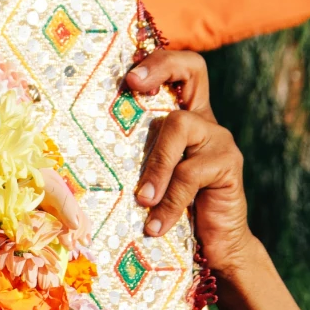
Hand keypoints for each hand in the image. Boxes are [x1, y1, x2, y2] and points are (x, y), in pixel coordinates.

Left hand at [128, 49, 252, 273]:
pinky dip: (169, 202)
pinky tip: (156, 225)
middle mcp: (204, 119)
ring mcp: (220, 139)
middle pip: (193, 68)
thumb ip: (136, 157)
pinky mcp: (229, 164)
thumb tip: (80, 146)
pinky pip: (190, 174)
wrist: (217, 248)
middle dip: (159, 67)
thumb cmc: (172, 210)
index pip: (180, 69)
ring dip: (155, 166)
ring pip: (180, 126)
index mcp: (184, 116)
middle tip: (131, 84)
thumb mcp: (150, 178)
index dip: (158, 61)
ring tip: (142, 200)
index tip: (129, 77)